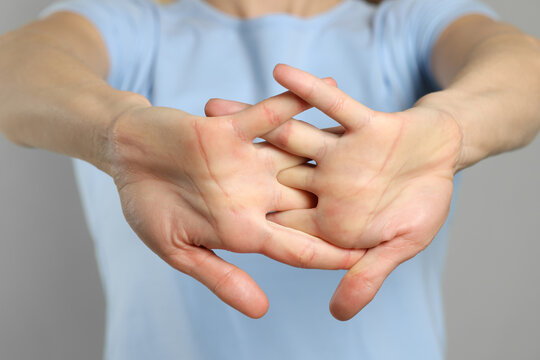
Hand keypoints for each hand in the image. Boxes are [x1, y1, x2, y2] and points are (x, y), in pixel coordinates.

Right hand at [105, 90, 362, 317]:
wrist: (123, 158)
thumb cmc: (145, 206)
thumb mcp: (178, 249)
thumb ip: (220, 275)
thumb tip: (261, 310)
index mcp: (243, 228)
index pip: (297, 246)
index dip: (330, 254)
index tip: (365, 262)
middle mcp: (253, 194)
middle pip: (309, 203)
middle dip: (347, 205)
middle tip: (392, 206)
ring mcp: (246, 160)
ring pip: (299, 156)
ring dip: (333, 148)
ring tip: (378, 141)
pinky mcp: (232, 127)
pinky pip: (271, 112)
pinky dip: (295, 99)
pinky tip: (327, 85)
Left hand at [205, 64, 461, 319]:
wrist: (449, 158)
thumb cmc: (425, 206)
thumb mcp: (399, 245)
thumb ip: (367, 275)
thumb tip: (339, 314)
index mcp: (330, 215)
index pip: (281, 221)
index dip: (242, 220)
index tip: (198, 216)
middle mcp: (325, 182)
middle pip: (269, 174)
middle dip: (229, 164)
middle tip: (184, 156)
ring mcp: (338, 151)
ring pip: (287, 135)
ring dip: (252, 119)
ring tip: (210, 106)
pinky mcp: (358, 122)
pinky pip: (329, 104)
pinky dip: (307, 90)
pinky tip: (278, 72)